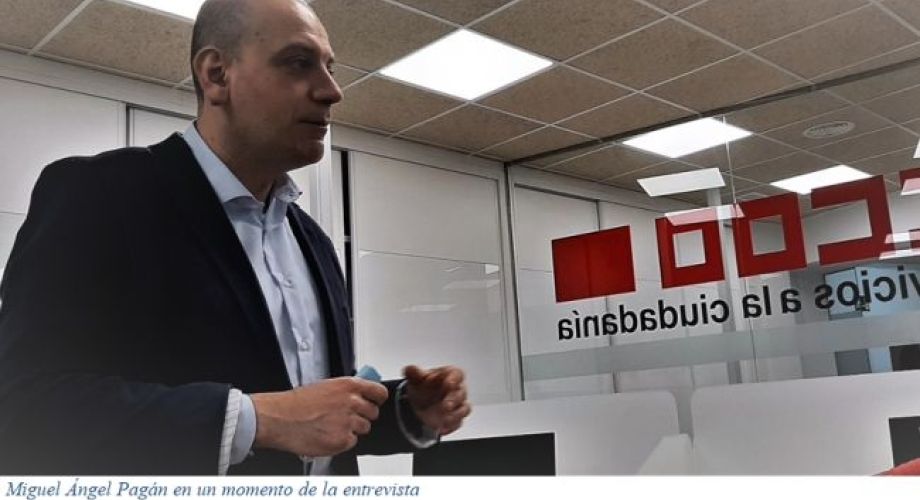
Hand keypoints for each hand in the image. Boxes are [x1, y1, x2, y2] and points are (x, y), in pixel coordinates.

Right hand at [250, 377, 387, 456]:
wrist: (279, 418)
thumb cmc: (295, 403)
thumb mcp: (325, 386)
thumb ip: (346, 391)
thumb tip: (359, 395)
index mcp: (348, 385)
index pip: (379, 392)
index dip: (377, 399)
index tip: (375, 402)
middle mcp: (351, 402)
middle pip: (373, 413)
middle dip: (362, 416)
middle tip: (345, 417)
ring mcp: (348, 422)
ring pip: (363, 428)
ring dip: (351, 429)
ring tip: (331, 426)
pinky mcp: (342, 439)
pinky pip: (352, 442)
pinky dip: (341, 441)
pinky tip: (327, 435)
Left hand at [403, 365, 470, 435]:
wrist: (420, 404)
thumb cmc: (424, 387)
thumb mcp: (415, 378)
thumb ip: (413, 373)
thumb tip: (410, 369)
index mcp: (449, 376)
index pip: (457, 374)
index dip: (454, 379)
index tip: (448, 384)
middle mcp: (457, 390)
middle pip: (461, 393)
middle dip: (453, 400)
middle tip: (445, 406)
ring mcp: (458, 405)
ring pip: (464, 409)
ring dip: (455, 415)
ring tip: (444, 420)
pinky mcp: (456, 418)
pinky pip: (458, 422)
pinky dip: (451, 426)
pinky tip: (442, 428)